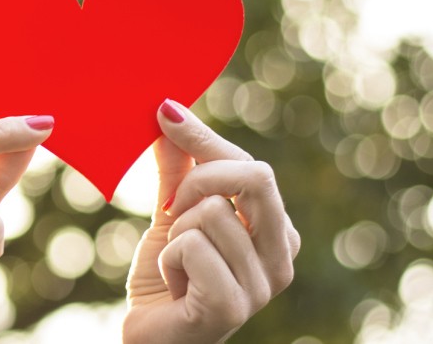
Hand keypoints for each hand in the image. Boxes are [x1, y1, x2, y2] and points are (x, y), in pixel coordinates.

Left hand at [123, 99, 300, 342]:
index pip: (249, 165)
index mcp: (276, 230)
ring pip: (211, 214)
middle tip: (171, 209)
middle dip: (198, 180)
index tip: (165, 112)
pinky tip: (176, 287)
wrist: (150, 338)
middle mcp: (282, 256)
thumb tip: (169, 112)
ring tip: (178, 266)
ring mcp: (263, 285)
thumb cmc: (167, 279)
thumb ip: (177, 169)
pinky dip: (169, 262)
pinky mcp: (234, 306)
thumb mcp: (172, 216)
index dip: (204, 137)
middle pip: (255, 177)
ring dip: (174, 237)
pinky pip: (193, 248)